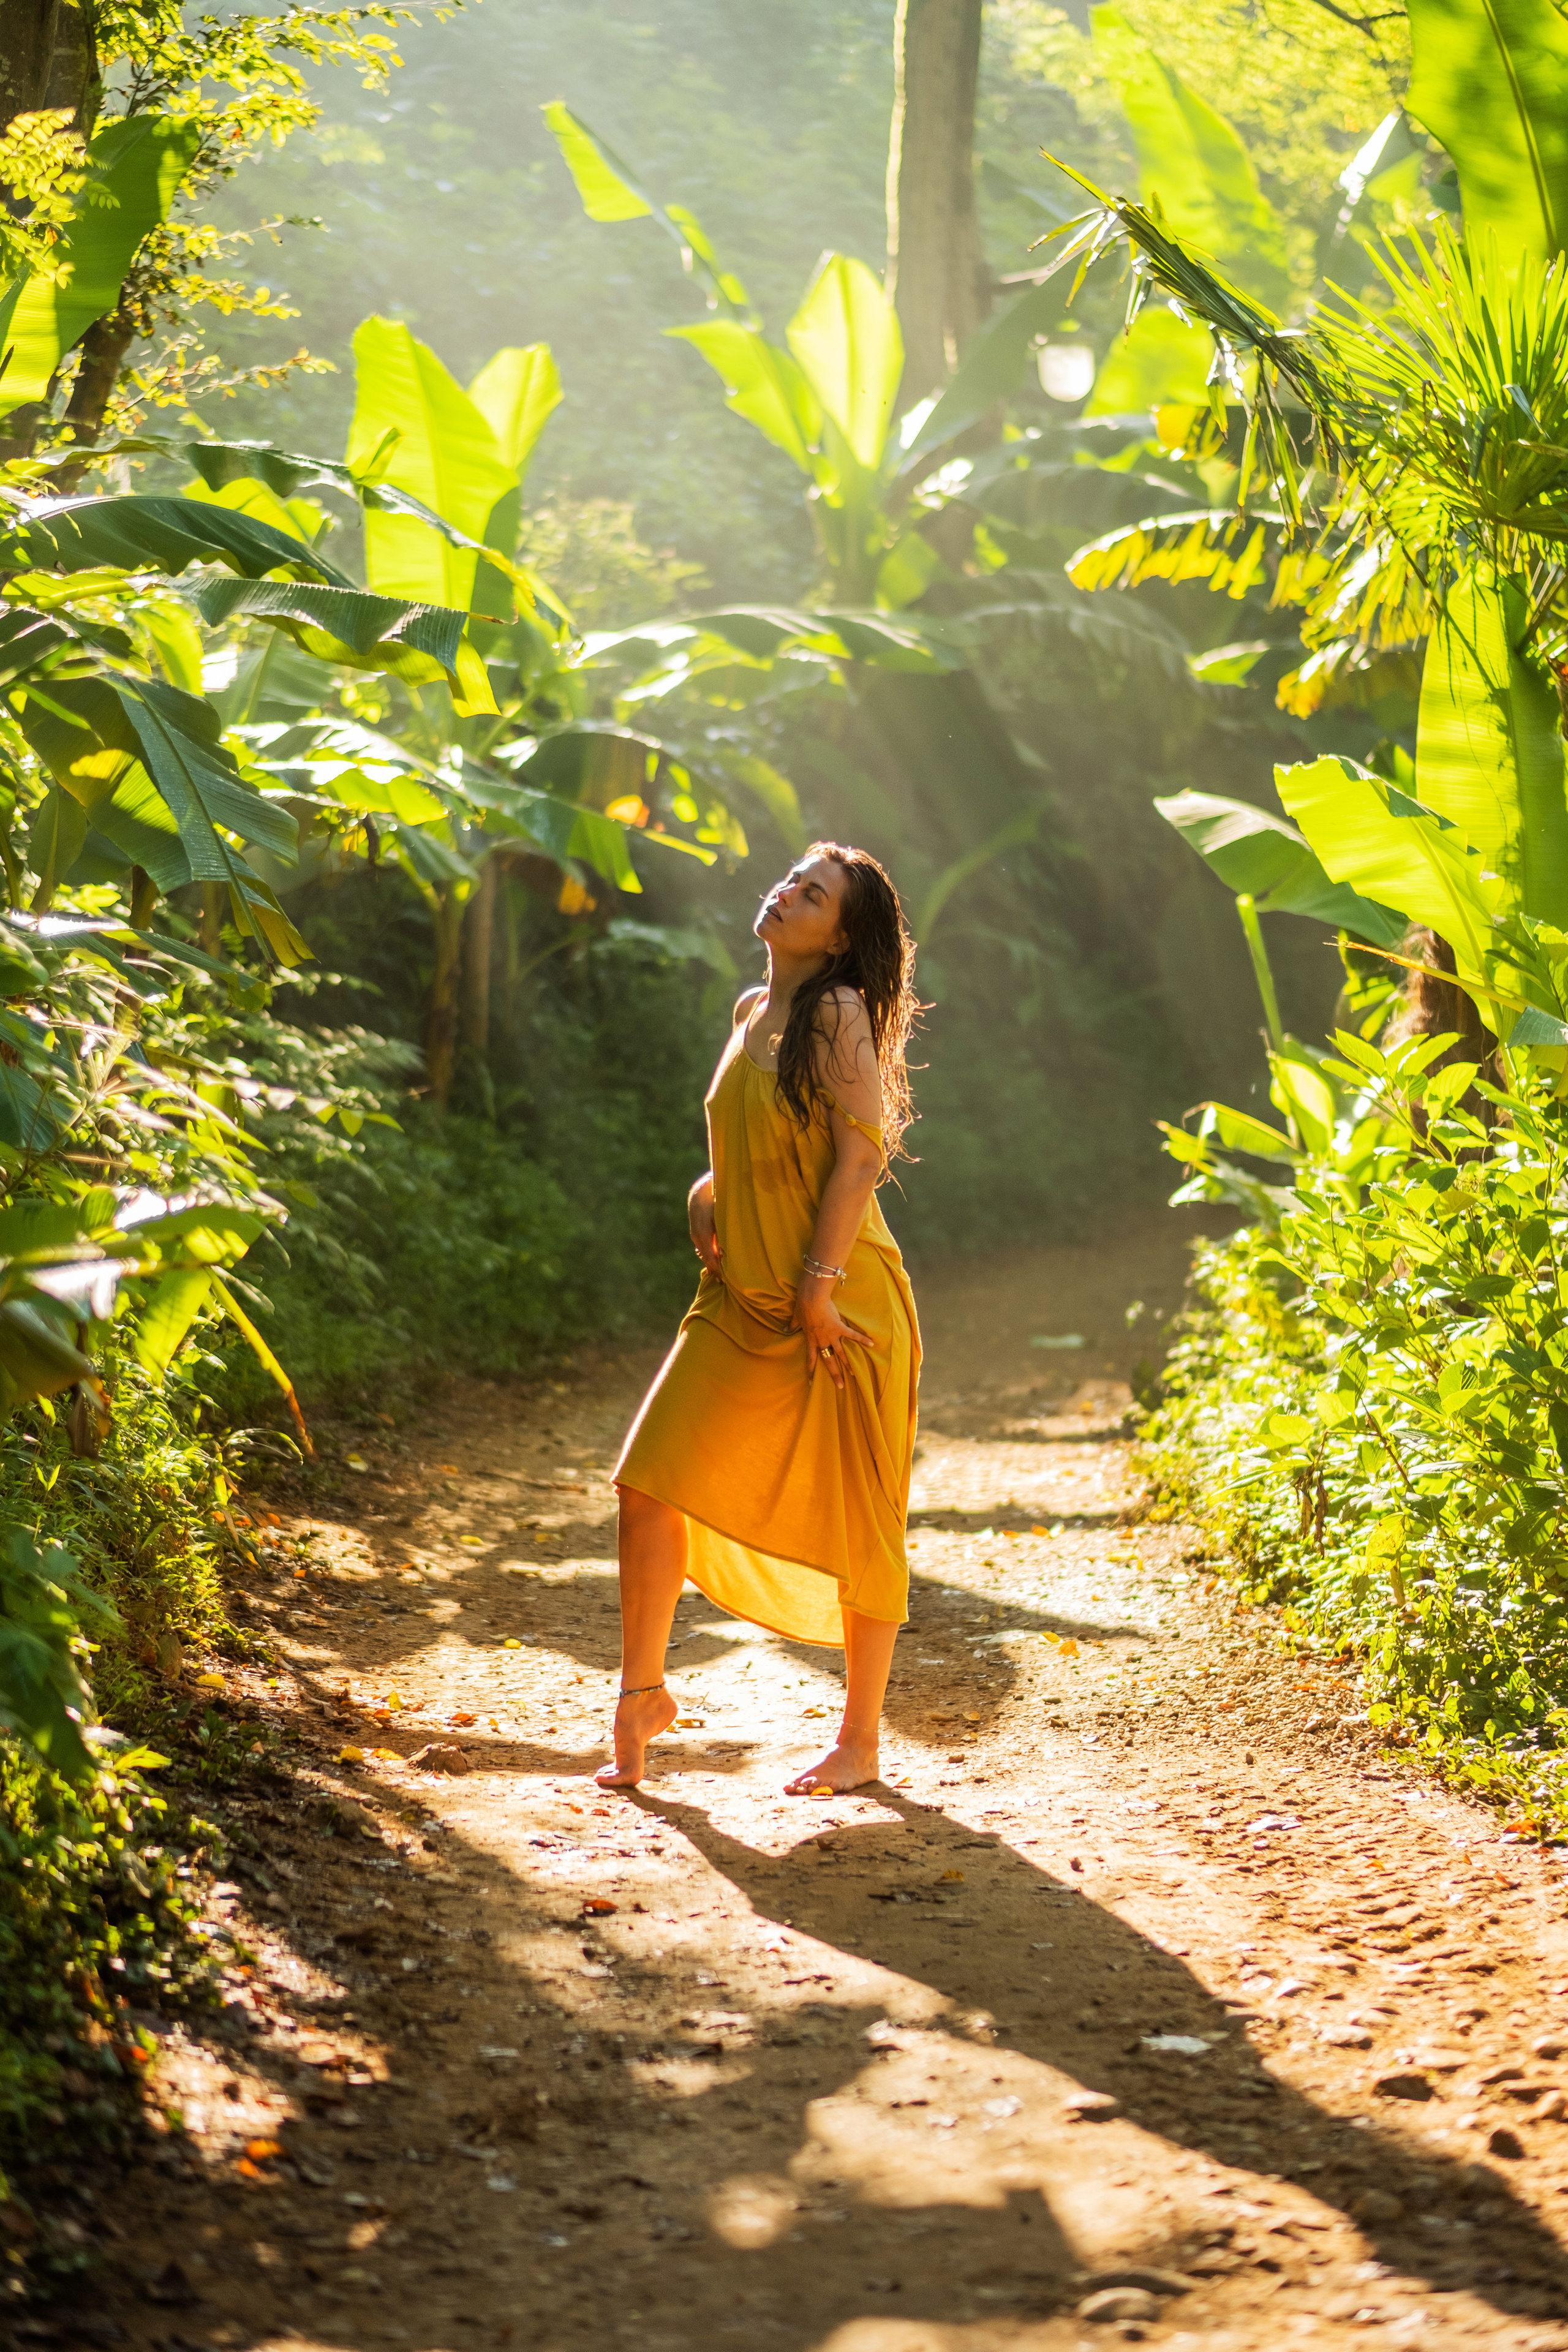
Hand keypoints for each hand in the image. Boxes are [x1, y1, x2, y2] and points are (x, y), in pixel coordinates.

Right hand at [688, 1178, 721, 1279]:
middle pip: (707, 1258)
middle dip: (715, 1270)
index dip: (718, 1269)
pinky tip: (712, 1263)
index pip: (711, 1258)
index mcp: (704, 1235)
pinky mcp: (696, 1234)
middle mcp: (698, 1237)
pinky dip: (708, 1256)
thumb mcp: (723, 1217)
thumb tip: (726, 1251)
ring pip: (704, 1254)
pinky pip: (703, 1248)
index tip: (725, 1279)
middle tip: (723, 1282)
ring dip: (711, 1264)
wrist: (700, 1192)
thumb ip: (724, 1234)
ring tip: (718, 1276)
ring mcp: (696, 1236)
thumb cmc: (716, 1201)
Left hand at [791, 1273, 869, 1388]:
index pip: (811, 1359)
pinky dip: (862, 1339)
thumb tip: (785, 1330)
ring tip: (853, 1373)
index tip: (811, 1383)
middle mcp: (822, 1341)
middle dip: (834, 1374)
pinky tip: (871, 1343)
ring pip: (840, 1353)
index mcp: (811, 1340)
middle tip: (840, 1386)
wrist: (812, 1299)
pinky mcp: (840, 1327)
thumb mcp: (796, 1318)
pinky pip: (852, 1335)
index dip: (811, 1371)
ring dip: (848, 1363)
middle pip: (828, 1360)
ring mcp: (831, 1335)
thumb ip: (792, 1326)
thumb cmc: (803, 1307)